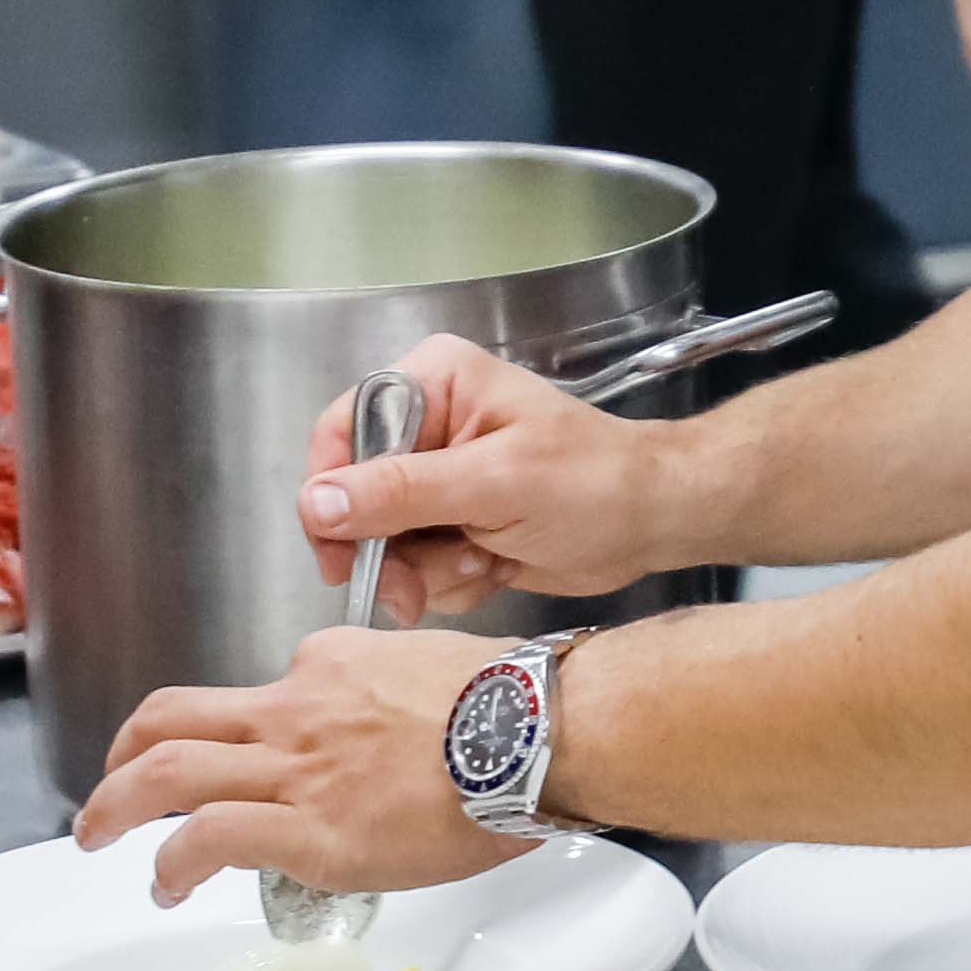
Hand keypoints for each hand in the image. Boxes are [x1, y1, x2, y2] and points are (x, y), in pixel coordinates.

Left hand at [74, 629, 528, 904]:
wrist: (544, 732)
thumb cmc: (520, 705)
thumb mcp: (442, 662)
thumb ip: (400, 684)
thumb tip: (407, 720)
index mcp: (333, 665)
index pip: (268, 689)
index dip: (254, 727)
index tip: (264, 760)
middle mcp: (298, 709)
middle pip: (174, 716)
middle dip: (125, 751)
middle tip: (113, 779)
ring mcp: (297, 768)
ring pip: (167, 770)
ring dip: (114, 803)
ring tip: (98, 834)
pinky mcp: (309, 829)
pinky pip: (207, 838)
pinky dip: (169, 862)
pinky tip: (163, 885)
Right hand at [297, 335, 685, 621]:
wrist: (654, 522)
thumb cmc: (595, 482)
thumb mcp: (493, 483)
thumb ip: (400, 492)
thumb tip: (315, 502)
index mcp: (433, 384)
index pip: (342, 434)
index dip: (330, 495)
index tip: (340, 550)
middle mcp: (429, 427)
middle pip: (354, 499)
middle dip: (389, 549)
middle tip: (413, 586)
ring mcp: (440, 480)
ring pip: (385, 543)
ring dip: (428, 570)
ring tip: (485, 559)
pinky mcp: (456, 524)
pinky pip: (418, 567)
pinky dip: (452, 580)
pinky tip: (498, 566)